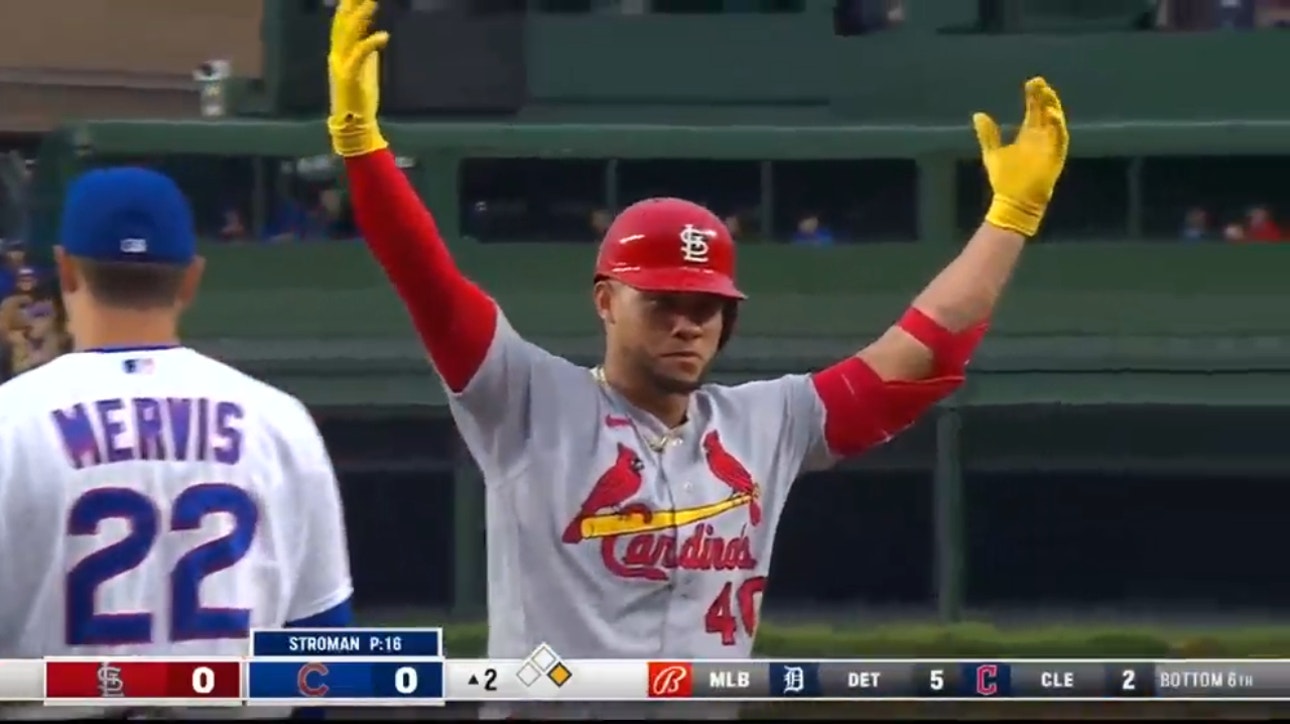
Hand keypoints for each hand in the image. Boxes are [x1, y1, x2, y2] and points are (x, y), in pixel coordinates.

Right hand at [327, 0, 389, 156]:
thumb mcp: (364, 67)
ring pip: (348, 33)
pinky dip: (370, 43)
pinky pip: (360, 55)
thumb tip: (374, 34)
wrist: (354, 124)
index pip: (343, 21)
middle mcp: (337, 53)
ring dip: (361, 14)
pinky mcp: (350, 77)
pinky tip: (384, 36)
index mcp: (340, 51)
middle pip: (342, 21)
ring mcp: (341, 64)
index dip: (349, 4)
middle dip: (350, 2)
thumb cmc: (360, 96)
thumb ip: (365, 49)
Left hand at [973, 77, 1069, 236]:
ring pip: (1055, 120)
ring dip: (1052, 106)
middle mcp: (1041, 137)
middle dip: (1043, 96)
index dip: (1033, 96)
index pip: (1033, 110)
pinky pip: (1060, 137)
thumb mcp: (992, 153)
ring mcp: (1050, 145)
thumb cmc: (1004, 180)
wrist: (1013, 201)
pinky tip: (1051, 113)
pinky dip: (1058, 125)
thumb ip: (988, 134)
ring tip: (1046, 93)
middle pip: (1045, 111)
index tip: (1030, 83)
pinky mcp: (1056, 156)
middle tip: (1038, 82)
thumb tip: (978, 114)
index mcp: (1028, 135)